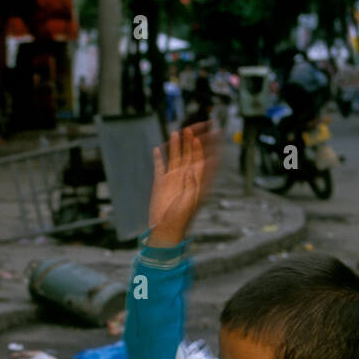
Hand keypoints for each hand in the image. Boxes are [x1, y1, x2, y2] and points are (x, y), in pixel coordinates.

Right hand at [147, 123, 220, 246]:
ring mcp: (171, 180)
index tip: (201, 137)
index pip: (199, 160)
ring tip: (176, 132)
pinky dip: (158, 158)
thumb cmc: (180, 219)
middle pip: (188, 156)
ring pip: (174, 158)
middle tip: (190, 129)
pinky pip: (159, 167)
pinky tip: (158, 149)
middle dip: (189, 142)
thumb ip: (191, 184)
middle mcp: (184, 178)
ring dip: (176, 146)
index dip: (200, 148)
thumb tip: (190, 169)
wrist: (165, 229)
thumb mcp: (189, 201)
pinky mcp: (159, 184)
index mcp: (194, 181)